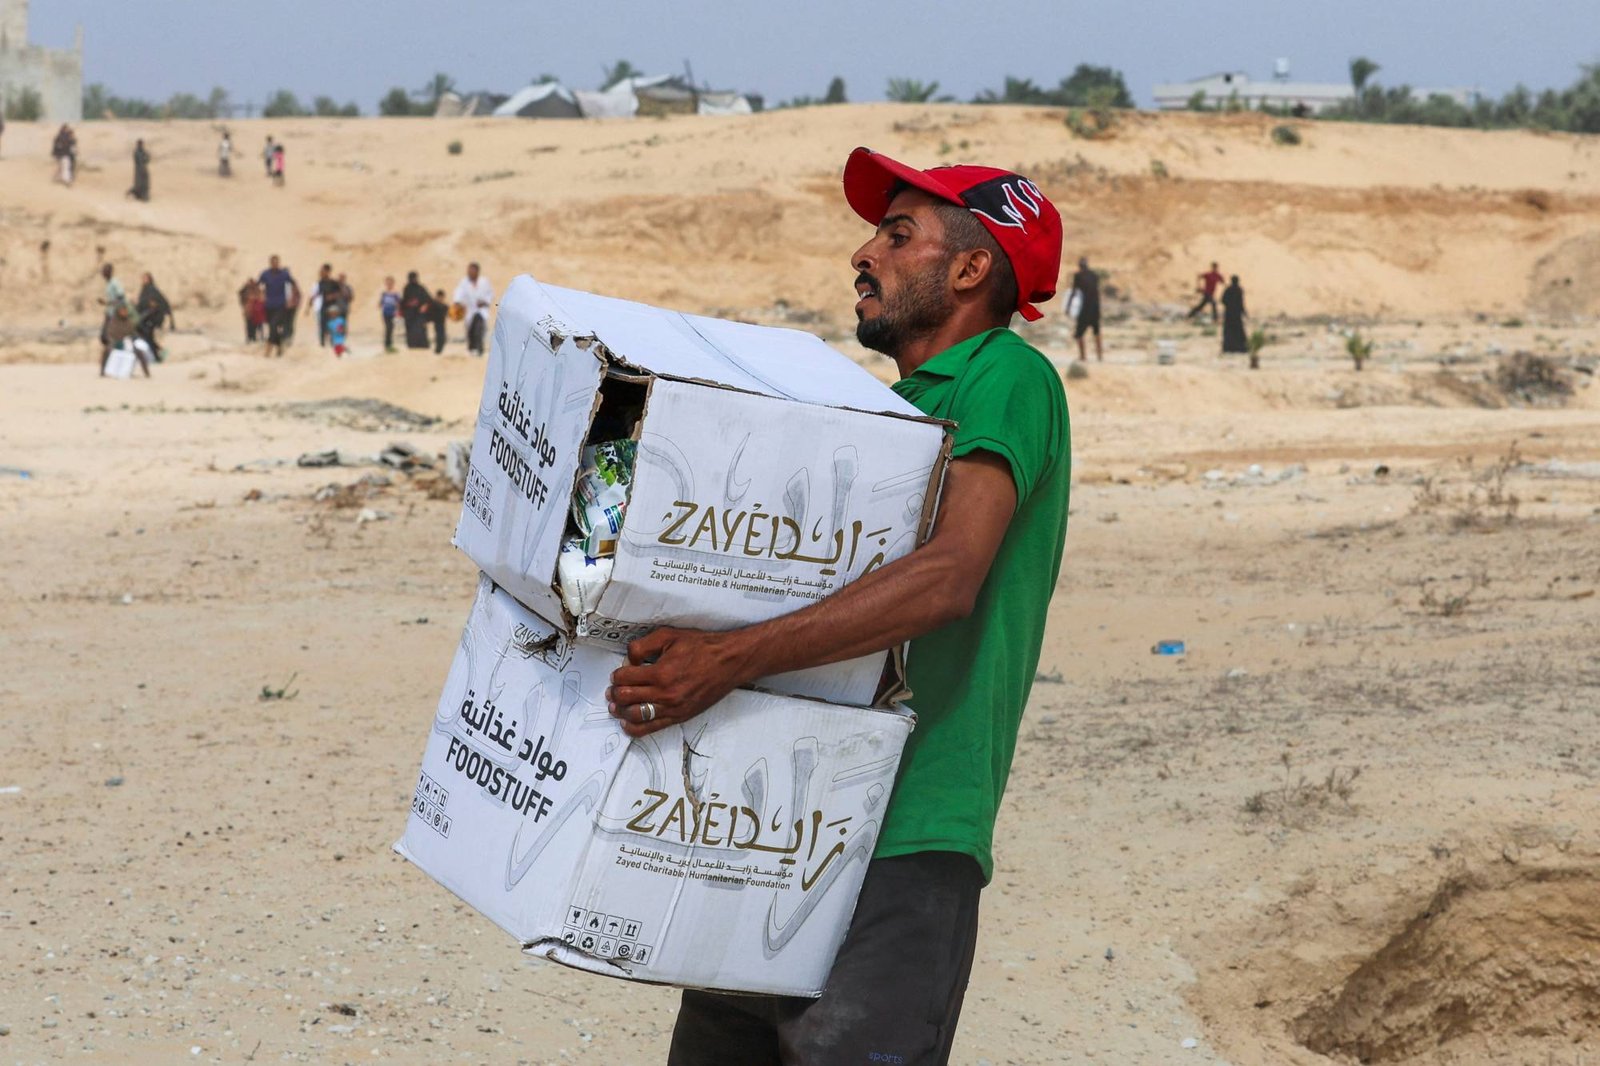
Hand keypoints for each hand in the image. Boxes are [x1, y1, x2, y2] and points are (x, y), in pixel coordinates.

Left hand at [606, 626, 749, 737]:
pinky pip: (650, 729)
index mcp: (660, 672)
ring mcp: (672, 708)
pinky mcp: (679, 717)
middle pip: (625, 698)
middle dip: (614, 693)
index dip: (617, 675)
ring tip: (616, 706)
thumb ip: (643, 645)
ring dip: (620, 711)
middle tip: (613, 689)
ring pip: (634, 716)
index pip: (624, 678)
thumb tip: (628, 660)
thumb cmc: (701, 647)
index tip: (618, 673)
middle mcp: (665, 694)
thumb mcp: (670, 635)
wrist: (729, 662)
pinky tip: (626, 723)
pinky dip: (633, 728)